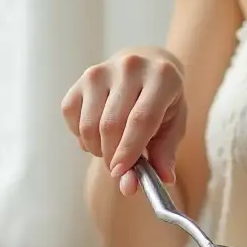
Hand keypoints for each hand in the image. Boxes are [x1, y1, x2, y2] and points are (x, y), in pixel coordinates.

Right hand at [61, 51, 185, 196]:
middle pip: (112, 124)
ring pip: (89, 125)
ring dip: (97, 148)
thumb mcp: (174, 124)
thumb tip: (163, 180)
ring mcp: (103, 70)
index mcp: (162, 76)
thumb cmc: (163, 100)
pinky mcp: (81, 79)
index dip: (129, 150)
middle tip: (119, 168)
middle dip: (112, 156)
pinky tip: (98, 133)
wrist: (147, 65)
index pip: (141, 118)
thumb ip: (166, 153)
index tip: (120, 173)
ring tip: (111, 148)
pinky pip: (72, 117)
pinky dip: (82, 136)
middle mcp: (131, 67)